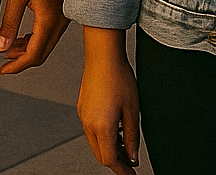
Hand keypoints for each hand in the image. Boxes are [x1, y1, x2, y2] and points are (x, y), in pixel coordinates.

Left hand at [0, 0, 69, 72]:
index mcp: (48, 20)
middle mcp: (60, 23)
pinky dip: (36, 39)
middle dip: (22, 60)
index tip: (3, 70)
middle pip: (41, 53)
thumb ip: (9, 23)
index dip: (17, 66)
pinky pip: (50, 34)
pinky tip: (23, 36)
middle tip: (4, 61)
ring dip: (28, 49)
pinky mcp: (64, 12)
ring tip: (9, 47)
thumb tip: (1, 48)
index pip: (33, 55)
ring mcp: (64, 18)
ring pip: (46, 44)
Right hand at [77, 27, 139, 170]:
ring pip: (95, 143)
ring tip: (126, 144)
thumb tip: (133, 156)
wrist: (103, 54)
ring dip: (109, 148)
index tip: (131, 174)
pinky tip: (116, 129)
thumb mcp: (133, 110)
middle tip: (131, 161)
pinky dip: (103, 136)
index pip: (110, 160)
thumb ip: (133, 137)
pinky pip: (91, 130)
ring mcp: (83, 115)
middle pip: (100, 155)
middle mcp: (88, 123)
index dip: (122, 170)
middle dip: (116, 161)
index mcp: (102, 126)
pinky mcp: (82, 107)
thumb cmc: (118, 76)